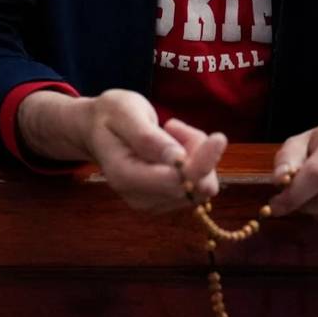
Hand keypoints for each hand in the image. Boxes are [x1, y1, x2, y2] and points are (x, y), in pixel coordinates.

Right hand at [17, 88, 225, 212]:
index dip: (201, 162)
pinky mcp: (167, 202)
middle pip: (195, 186)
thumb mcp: (124, 112)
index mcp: (124, 176)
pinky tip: (173, 146)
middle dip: (197, 152)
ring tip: (169, 133)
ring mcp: (155, 204)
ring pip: (202, 186)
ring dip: (196, 155)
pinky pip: (199, 186)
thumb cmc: (110, 116)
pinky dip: (195, 162)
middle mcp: (140, 198)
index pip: (175, 180)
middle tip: (173, 125)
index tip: (219, 137)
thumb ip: (148, 137)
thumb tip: (177, 159)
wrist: (98, 131)